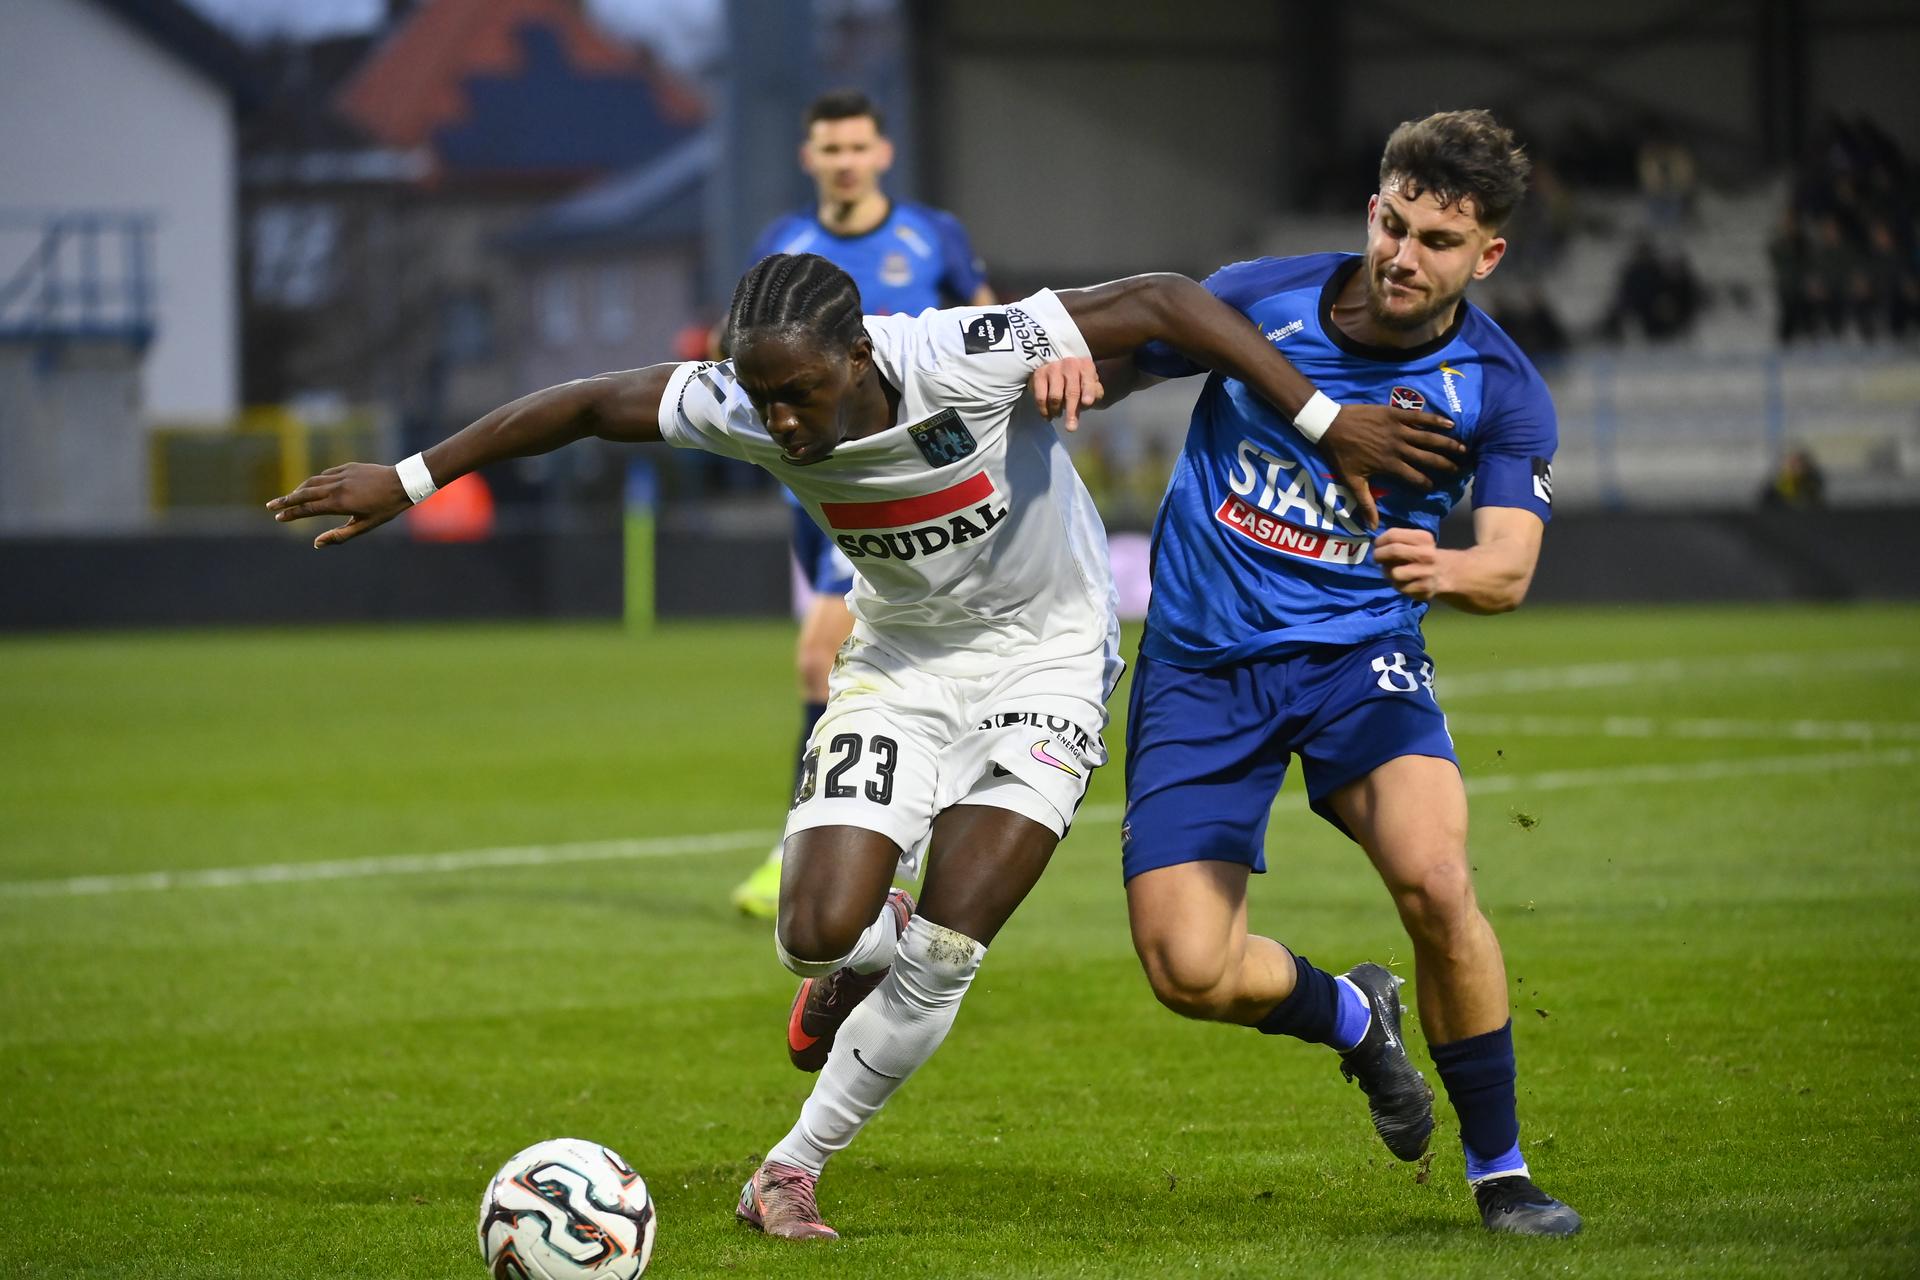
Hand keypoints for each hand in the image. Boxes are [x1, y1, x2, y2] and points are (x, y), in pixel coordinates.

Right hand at [266, 462, 410, 547]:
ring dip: (298, 489)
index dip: (292, 514)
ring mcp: (341, 474)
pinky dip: (315, 480)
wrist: (403, 482)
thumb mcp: (365, 526)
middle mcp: (337, 487)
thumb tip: (316, 543)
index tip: (279, 518)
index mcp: (340, 503)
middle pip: (304, 493)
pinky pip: (326, 473)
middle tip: (271, 506)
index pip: (308, 509)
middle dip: (286, 500)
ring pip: (313, 481)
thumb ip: (340, 535)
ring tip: (289, 498)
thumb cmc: (386, 509)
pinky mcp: (348, 467)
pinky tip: (312, 486)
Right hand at [1029, 357, 1103, 430]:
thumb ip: (1095, 393)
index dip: (1088, 391)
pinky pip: (1040, 397)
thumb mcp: (1090, 387)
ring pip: (1055, 396)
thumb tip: (1089, 401)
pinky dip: (1044, 410)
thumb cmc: (1078, 382)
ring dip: (1057, 410)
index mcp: (1086, 365)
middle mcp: (1070, 364)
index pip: (1088, 380)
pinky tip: (1048, 416)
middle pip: (1071, 392)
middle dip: (1072, 411)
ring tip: (1058, 415)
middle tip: (1071, 428)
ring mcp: (1053, 368)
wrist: (1057, 370)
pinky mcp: (1039, 374)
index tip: (1087, 403)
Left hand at [1320, 405, 1464, 528]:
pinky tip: (1451, 424)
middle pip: (1427, 458)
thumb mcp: (1351, 482)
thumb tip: (1372, 528)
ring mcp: (1397, 430)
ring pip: (1428, 438)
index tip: (1436, 487)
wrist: (1329, 425)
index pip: (1415, 478)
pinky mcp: (1395, 414)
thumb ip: (1365, 504)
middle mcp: (1397, 448)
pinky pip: (1419, 417)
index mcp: (1389, 465)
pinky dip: (1435, 420)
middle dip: (1445, 465)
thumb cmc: (1340, 455)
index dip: (1426, 484)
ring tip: (1463, 449)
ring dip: (1447, 444)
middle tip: (1459, 470)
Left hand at [1372, 526, 1448, 599]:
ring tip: (1392, 571)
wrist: (1444, 573)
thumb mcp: (1414, 541)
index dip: (1380, 541)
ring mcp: (1426, 572)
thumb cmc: (1421, 554)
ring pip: (1394, 572)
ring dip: (1387, 572)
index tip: (1377, 545)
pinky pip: (1399, 587)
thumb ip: (1396, 540)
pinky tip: (1403, 581)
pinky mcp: (1424, 588)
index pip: (1393, 535)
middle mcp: (1427, 554)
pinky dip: (1396, 584)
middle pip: (1394, 551)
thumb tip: (1376, 546)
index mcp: (1423, 538)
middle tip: (1377, 558)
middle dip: (1379, 555)